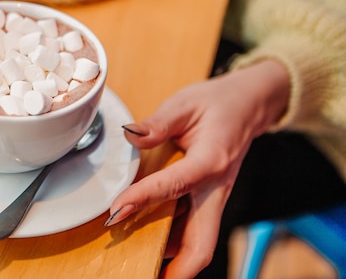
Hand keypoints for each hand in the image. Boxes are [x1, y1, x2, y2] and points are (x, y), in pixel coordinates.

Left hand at [106, 59, 289, 278]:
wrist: (248, 105)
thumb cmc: (218, 103)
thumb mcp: (185, 103)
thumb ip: (157, 123)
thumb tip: (130, 135)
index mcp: (211, 161)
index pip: (174, 185)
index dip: (143, 200)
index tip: (115, 212)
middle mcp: (216, 188)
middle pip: (202, 243)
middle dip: (178, 270)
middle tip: (148, 277)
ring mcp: (214, 198)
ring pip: (198, 242)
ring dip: (172, 259)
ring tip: (138, 264)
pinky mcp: (209, 201)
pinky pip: (192, 230)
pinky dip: (172, 242)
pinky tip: (146, 239)